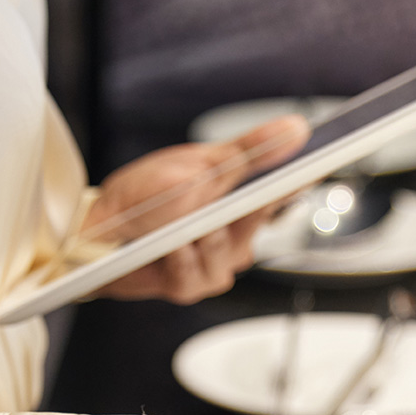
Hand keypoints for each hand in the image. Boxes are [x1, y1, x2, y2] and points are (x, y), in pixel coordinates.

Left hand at [82, 115, 309, 304]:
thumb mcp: (201, 164)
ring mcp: (216, 264)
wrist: (94, 228)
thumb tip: (297, 128)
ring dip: (200, 235)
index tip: (321, 161)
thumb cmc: (145, 195)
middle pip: (258, 221)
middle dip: (236, 205)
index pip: (286, 188)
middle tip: (221, 193)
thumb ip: (250, 151)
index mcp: (242, 201)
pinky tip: (168, 246)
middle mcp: (236, 236)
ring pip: (228, 252)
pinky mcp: (191, 286)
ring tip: (180, 226)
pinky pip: (197, 274)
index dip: (305, 175)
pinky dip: (180, 258)